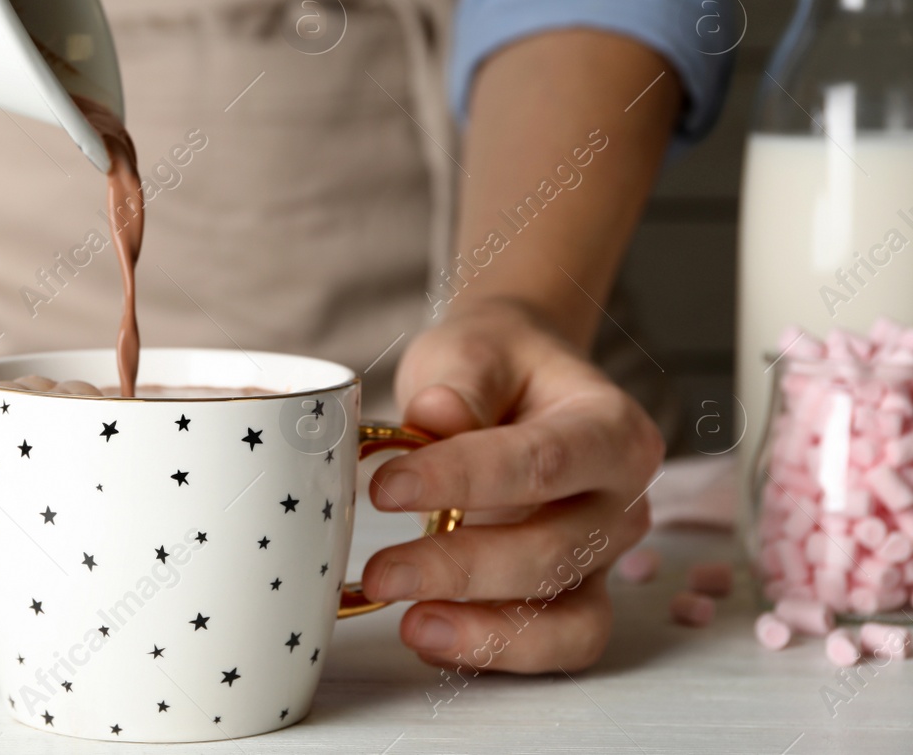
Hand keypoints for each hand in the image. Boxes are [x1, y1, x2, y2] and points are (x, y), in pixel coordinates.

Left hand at [361, 298, 663, 672]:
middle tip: (380, 571)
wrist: (515, 380)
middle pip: (554, 551)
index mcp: (611, 429)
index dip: (461, 480)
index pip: (541, 462)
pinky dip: (495, 653)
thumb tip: (438, 415)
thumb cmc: (496, 366)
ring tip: (409, 623)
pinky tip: (430, 637)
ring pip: (567, 618)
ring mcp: (603, 556)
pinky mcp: (575, 596)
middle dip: (461, 569)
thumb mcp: (472, 349)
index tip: (385, 488)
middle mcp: (622, 500)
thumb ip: (460, 381)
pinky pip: (553, 645)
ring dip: (486, 631)